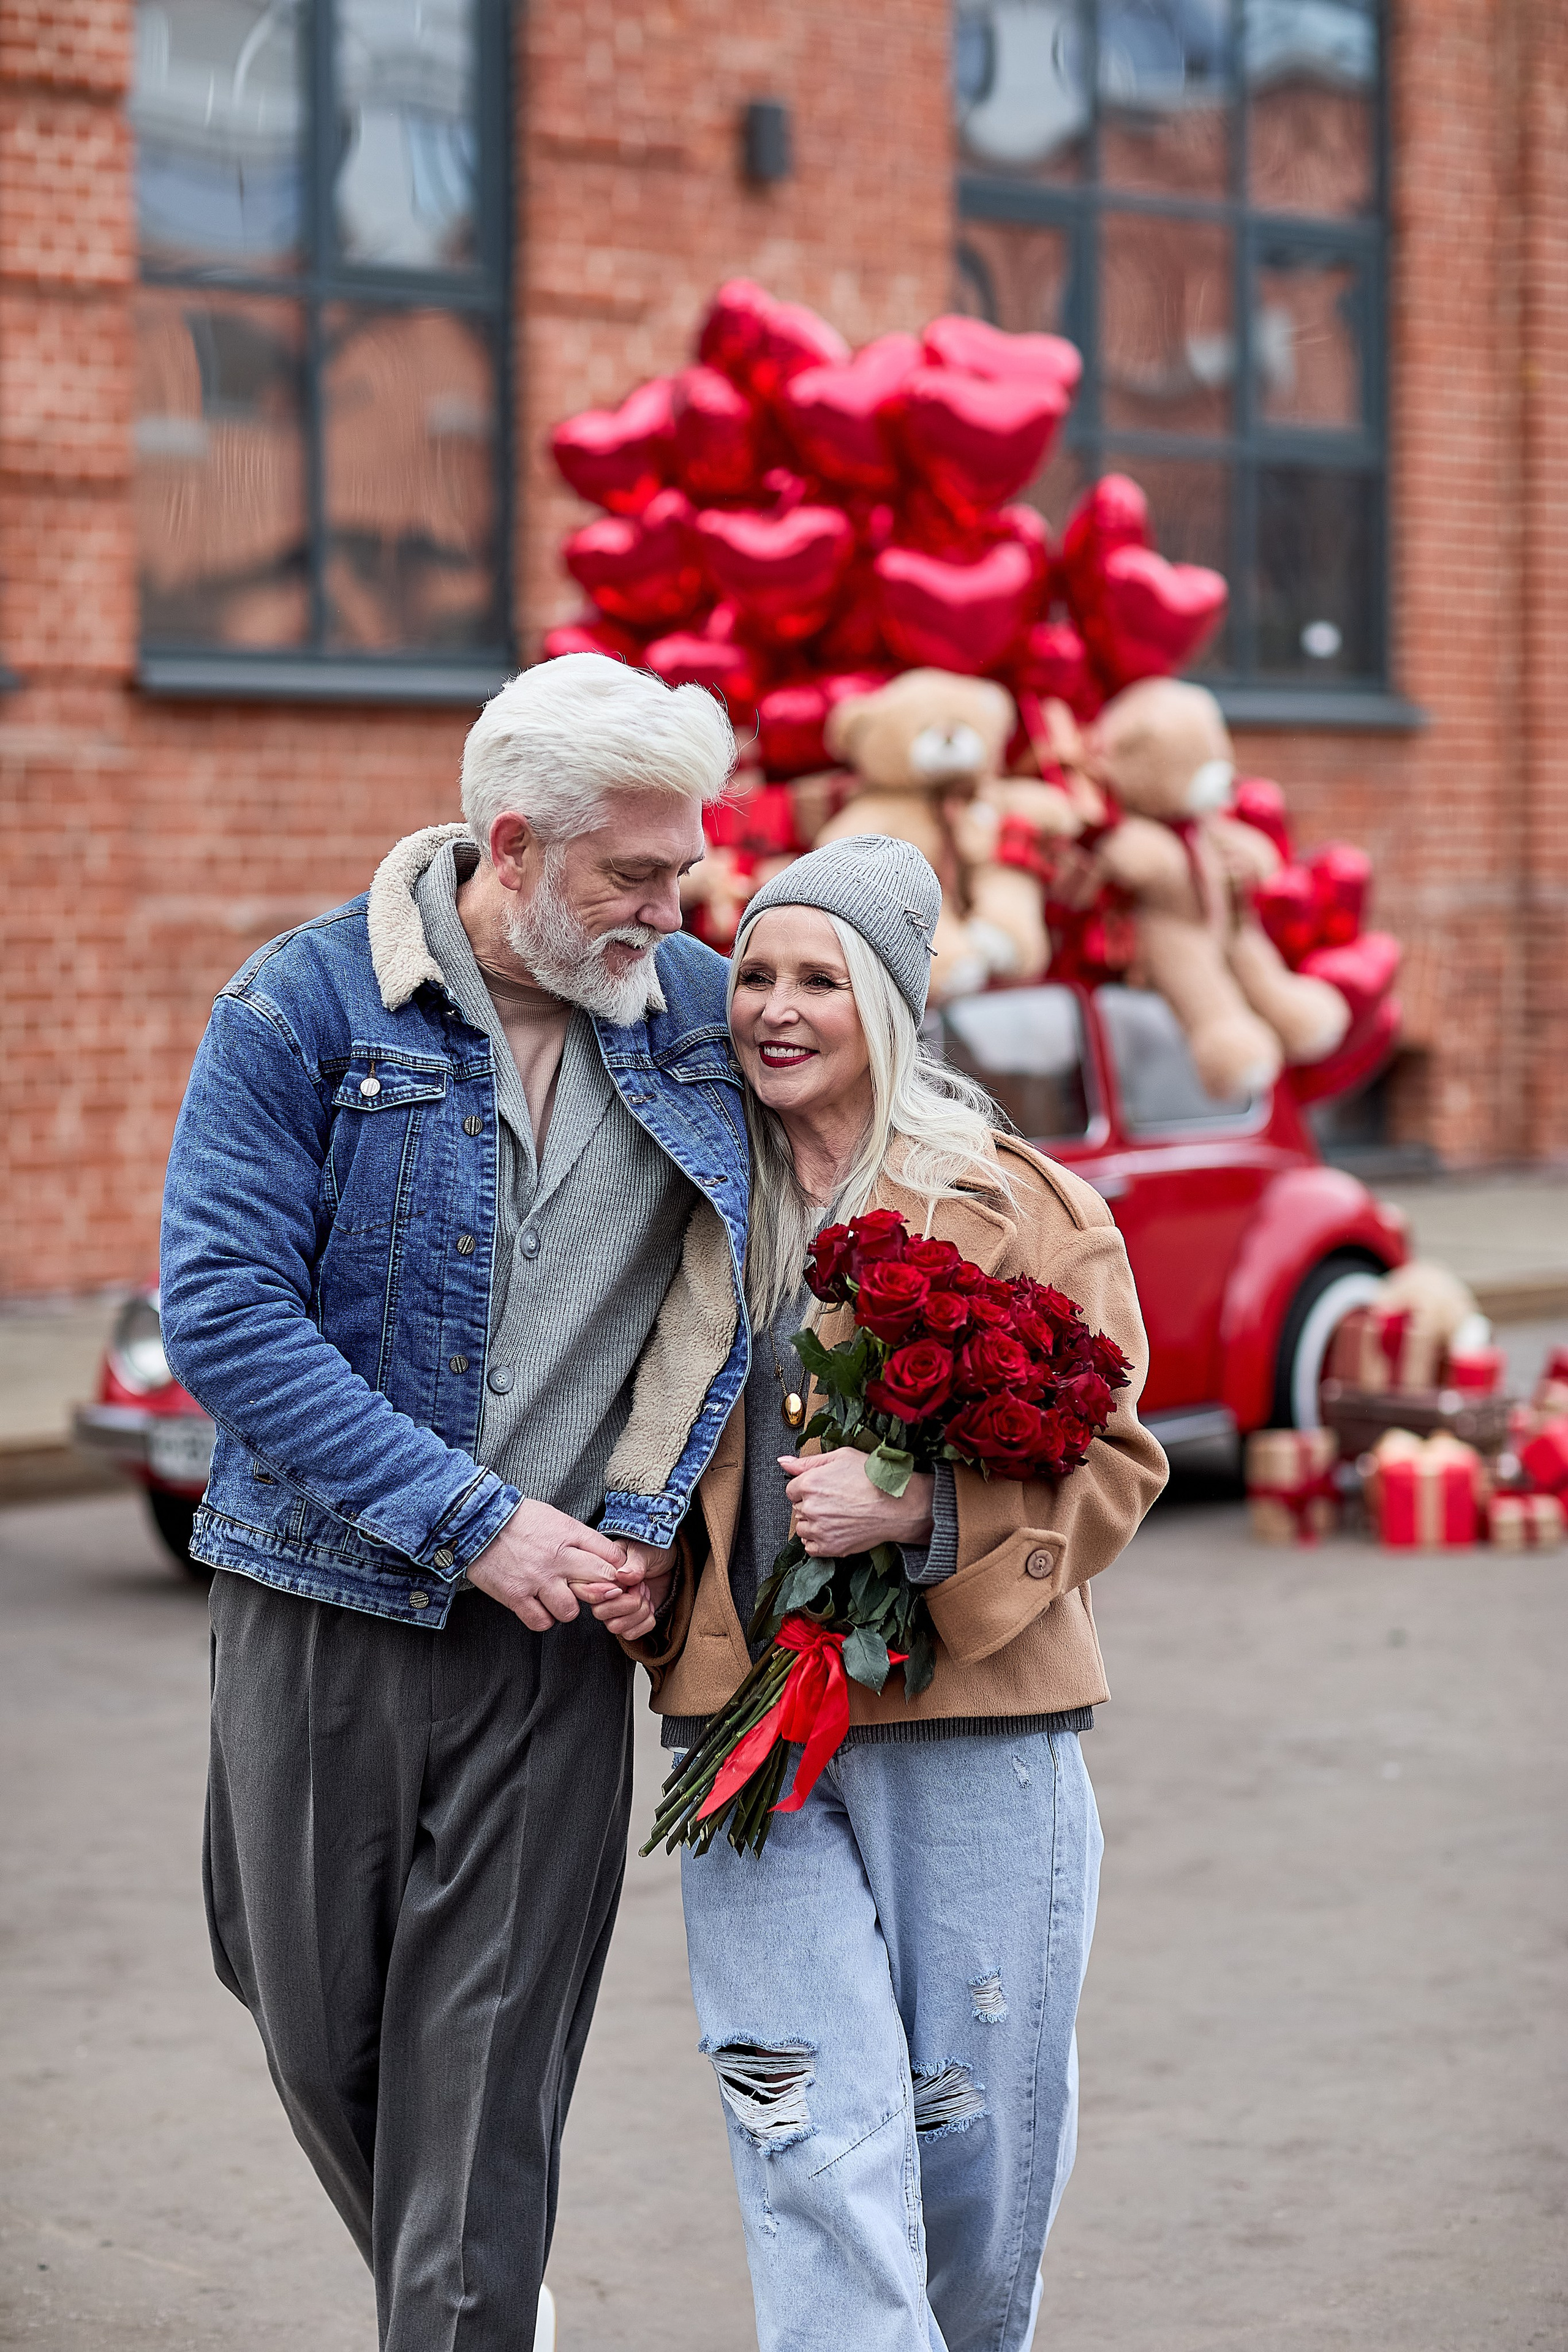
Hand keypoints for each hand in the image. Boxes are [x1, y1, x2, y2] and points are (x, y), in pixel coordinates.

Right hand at [468, 1500, 627, 1632]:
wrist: (477, 1521)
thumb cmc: (519, 1519)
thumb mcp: (556, 1518)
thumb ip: (580, 1538)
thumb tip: (606, 1557)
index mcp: (569, 1534)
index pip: (612, 1556)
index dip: (619, 1570)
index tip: (616, 1576)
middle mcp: (557, 1558)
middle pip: (601, 1582)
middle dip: (602, 1590)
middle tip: (592, 1591)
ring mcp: (537, 1579)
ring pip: (570, 1611)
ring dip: (567, 1609)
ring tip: (557, 1598)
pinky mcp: (515, 1596)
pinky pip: (541, 1622)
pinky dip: (542, 1618)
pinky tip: (539, 1606)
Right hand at [582, 1539, 676, 1642]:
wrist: (668, 1563)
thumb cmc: (652, 1552)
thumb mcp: (645, 1552)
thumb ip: (635, 1563)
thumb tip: (622, 1575)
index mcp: (599, 1575)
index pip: (589, 1593)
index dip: (611, 1592)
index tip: (629, 1583)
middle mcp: (602, 1595)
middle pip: (600, 1614)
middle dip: (629, 1602)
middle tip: (641, 1586)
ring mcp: (615, 1610)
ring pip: (615, 1627)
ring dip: (638, 1612)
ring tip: (645, 1594)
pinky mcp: (629, 1621)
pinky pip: (631, 1634)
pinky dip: (645, 1621)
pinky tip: (649, 1605)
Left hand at [780, 1450, 934, 1558]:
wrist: (897, 1505)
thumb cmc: (873, 1478)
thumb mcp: (841, 1457)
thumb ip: (808, 1461)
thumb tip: (783, 1462)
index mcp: (810, 1483)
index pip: (792, 1490)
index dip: (806, 1488)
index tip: (822, 1489)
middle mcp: (811, 1507)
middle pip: (797, 1509)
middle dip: (811, 1505)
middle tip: (834, 1501)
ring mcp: (819, 1529)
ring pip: (802, 1528)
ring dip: (813, 1523)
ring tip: (835, 1516)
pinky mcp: (829, 1547)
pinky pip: (810, 1547)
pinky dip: (817, 1541)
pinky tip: (833, 1531)